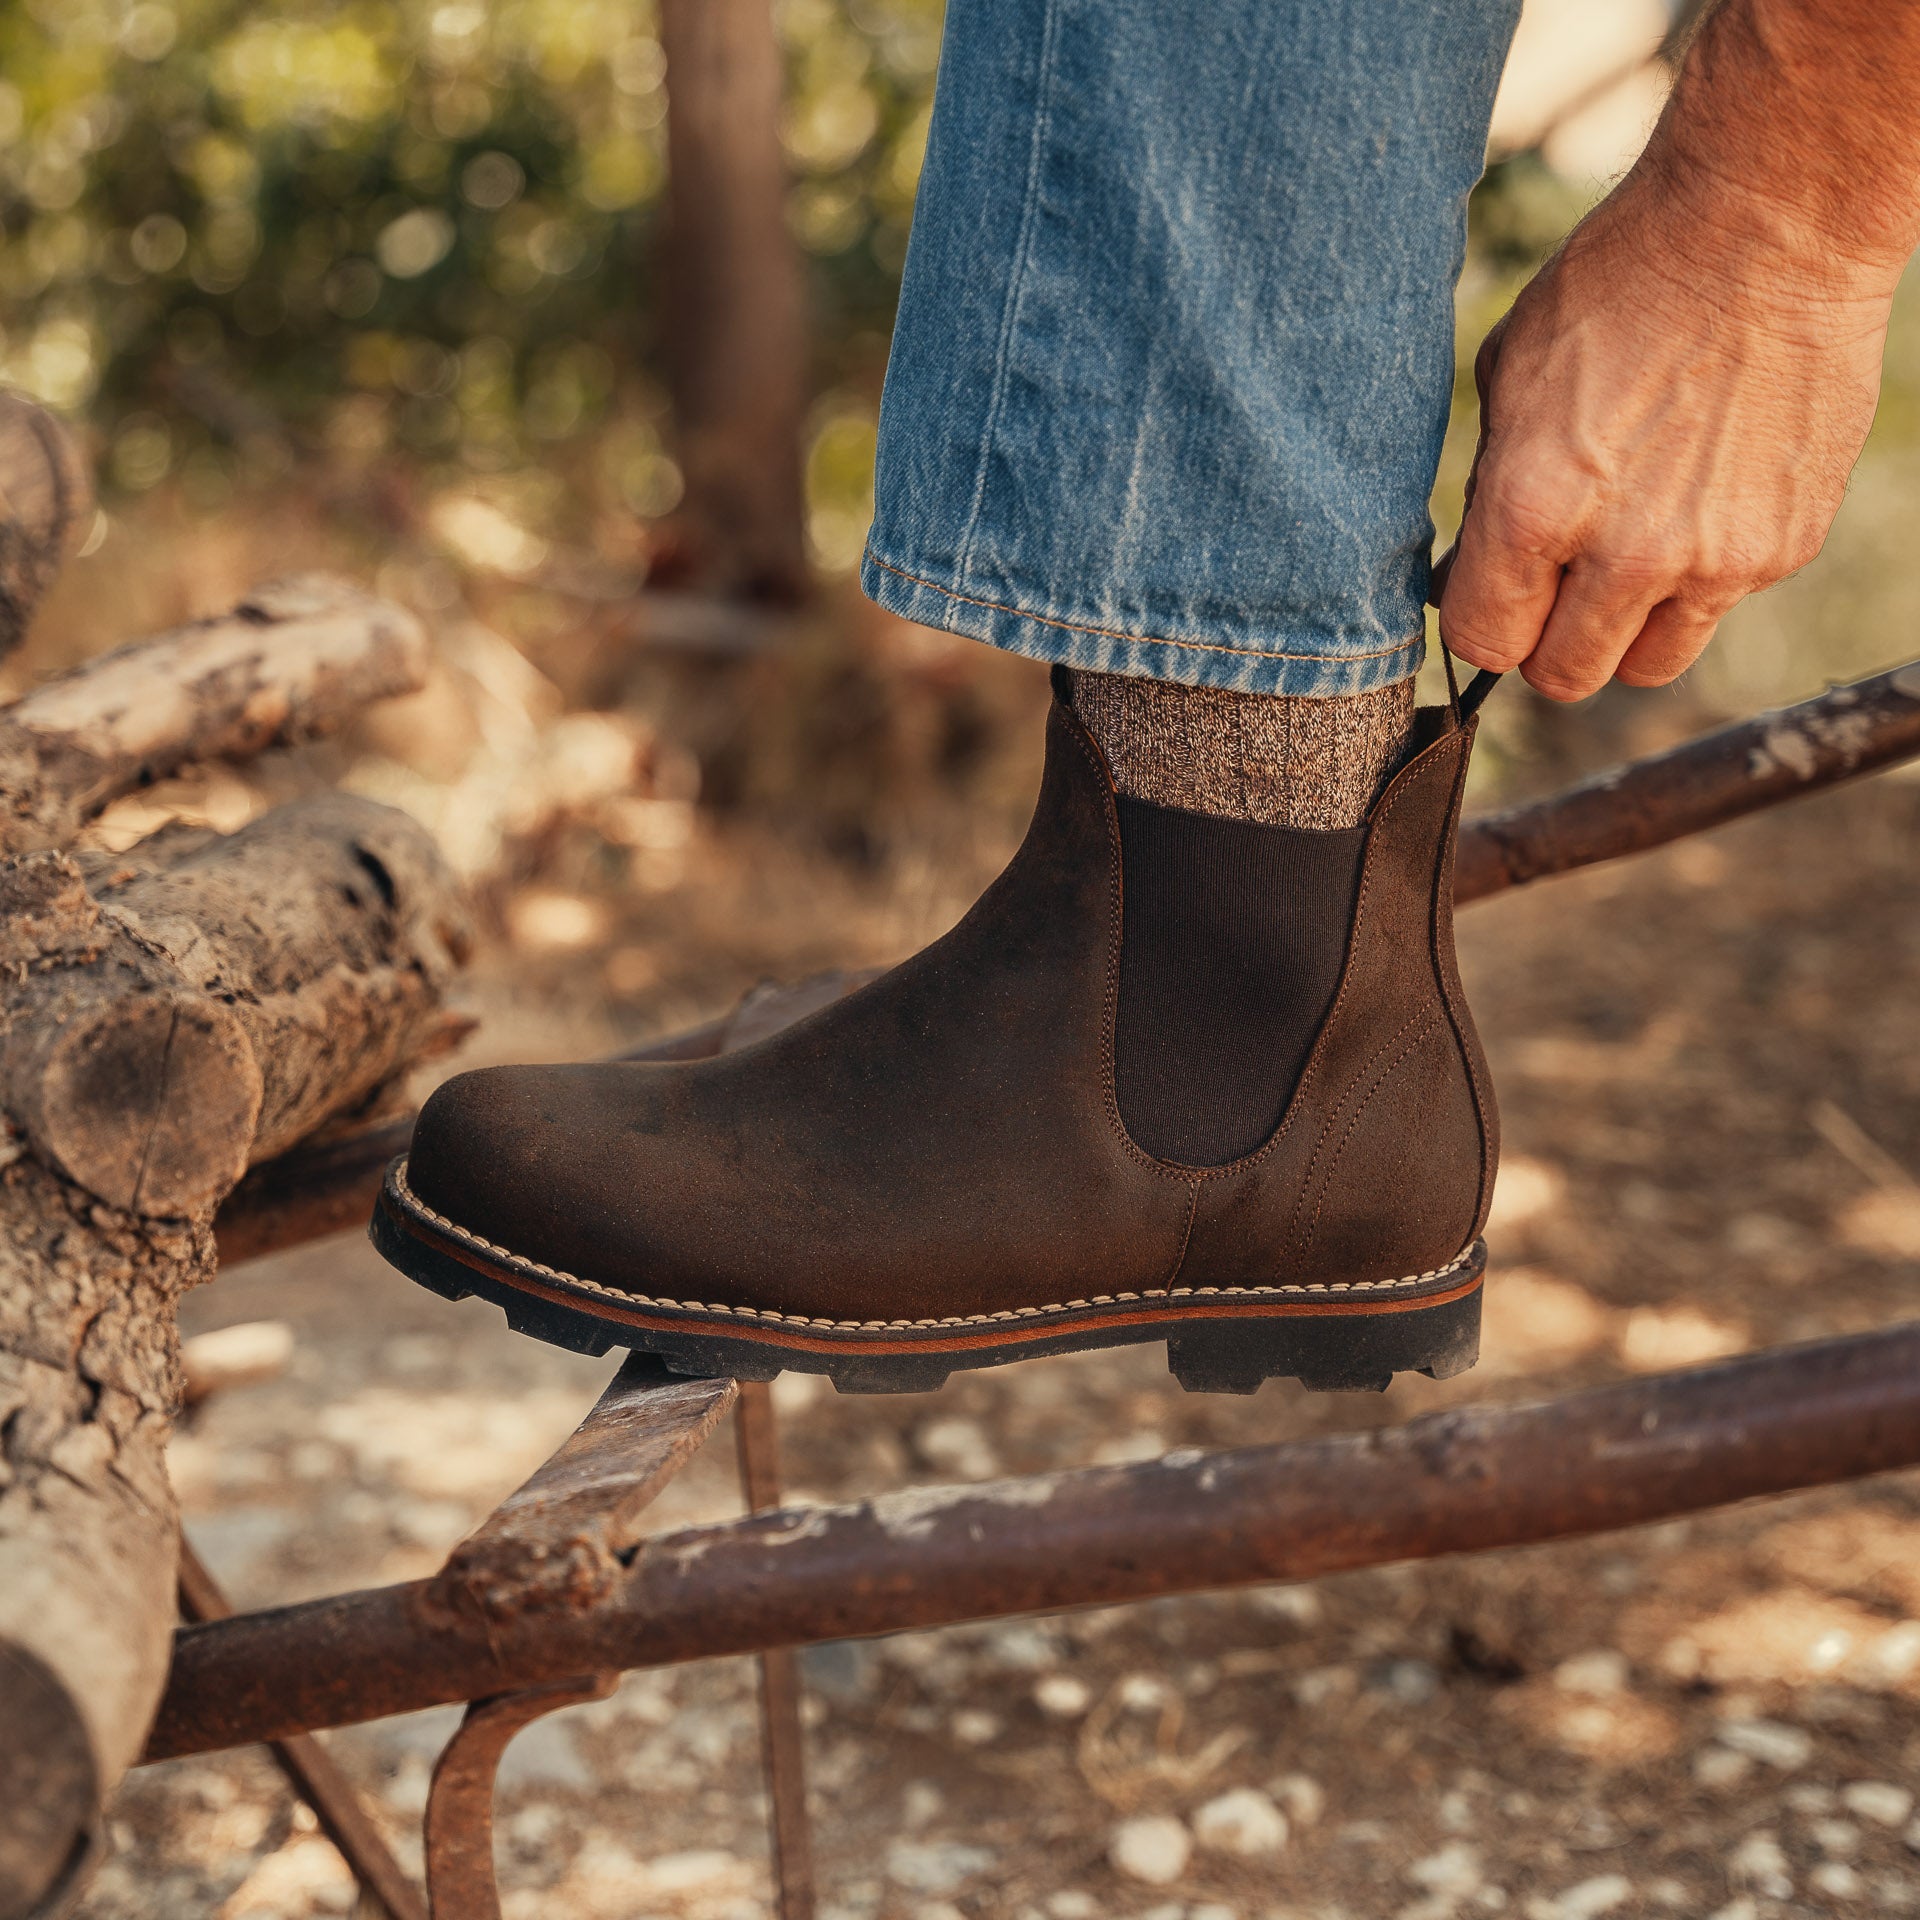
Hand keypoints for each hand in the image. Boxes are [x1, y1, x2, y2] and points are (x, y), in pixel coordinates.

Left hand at [1435, 159, 1898, 700]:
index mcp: (1535, 510)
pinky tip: (1697, 497)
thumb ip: (1488, 493)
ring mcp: (1716, 559)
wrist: (1773, 224)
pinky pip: (1717, 607)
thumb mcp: (1512, 377)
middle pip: (1564, 676)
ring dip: (1623, 631)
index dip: (1483, 622)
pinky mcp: (1783, 548)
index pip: (1486, 642)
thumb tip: (1469, 569)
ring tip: (1623, 560)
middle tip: (1553, 587)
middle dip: (1546, 641)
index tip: (1493, 595)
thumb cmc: (1623, 284)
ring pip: (1645, 666)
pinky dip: (1697, 578)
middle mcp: (1627, 553)